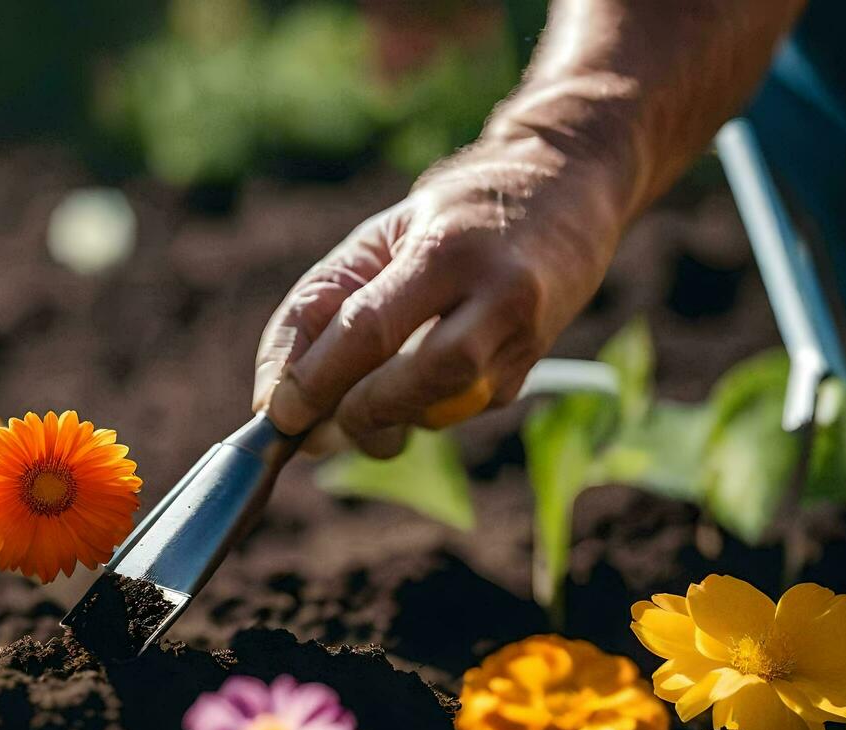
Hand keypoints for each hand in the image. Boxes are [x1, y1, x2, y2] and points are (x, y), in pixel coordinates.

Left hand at [253, 133, 628, 457]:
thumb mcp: (380, 237)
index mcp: (446, 250)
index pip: (368, 329)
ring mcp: (523, 337)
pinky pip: (457, 411)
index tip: (278, 413)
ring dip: (385, 421)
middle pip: (416, 383)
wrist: (568, 185)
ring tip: (355, 405)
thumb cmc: (451, 215)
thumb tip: (277, 397)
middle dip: (356, 415)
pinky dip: (417, 410)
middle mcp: (497, 295)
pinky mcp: (529, 368)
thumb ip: (321, 305)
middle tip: (316, 429)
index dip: (316, 379)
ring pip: (440, 411)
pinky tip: (407, 384)